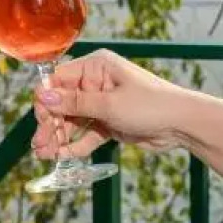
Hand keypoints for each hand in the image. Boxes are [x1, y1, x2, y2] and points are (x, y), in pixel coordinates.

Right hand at [32, 50, 193, 159]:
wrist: (182, 124)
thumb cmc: (151, 105)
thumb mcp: (109, 104)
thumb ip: (75, 103)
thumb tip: (43, 97)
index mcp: (96, 67)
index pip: (59, 80)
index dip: (46, 100)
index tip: (41, 120)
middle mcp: (96, 83)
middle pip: (62, 102)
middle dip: (50, 123)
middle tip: (39, 144)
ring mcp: (102, 104)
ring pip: (71, 120)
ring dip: (58, 136)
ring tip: (45, 154)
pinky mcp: (108, 123)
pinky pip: (85, 133)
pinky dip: (74, 144)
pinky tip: (62, 155)